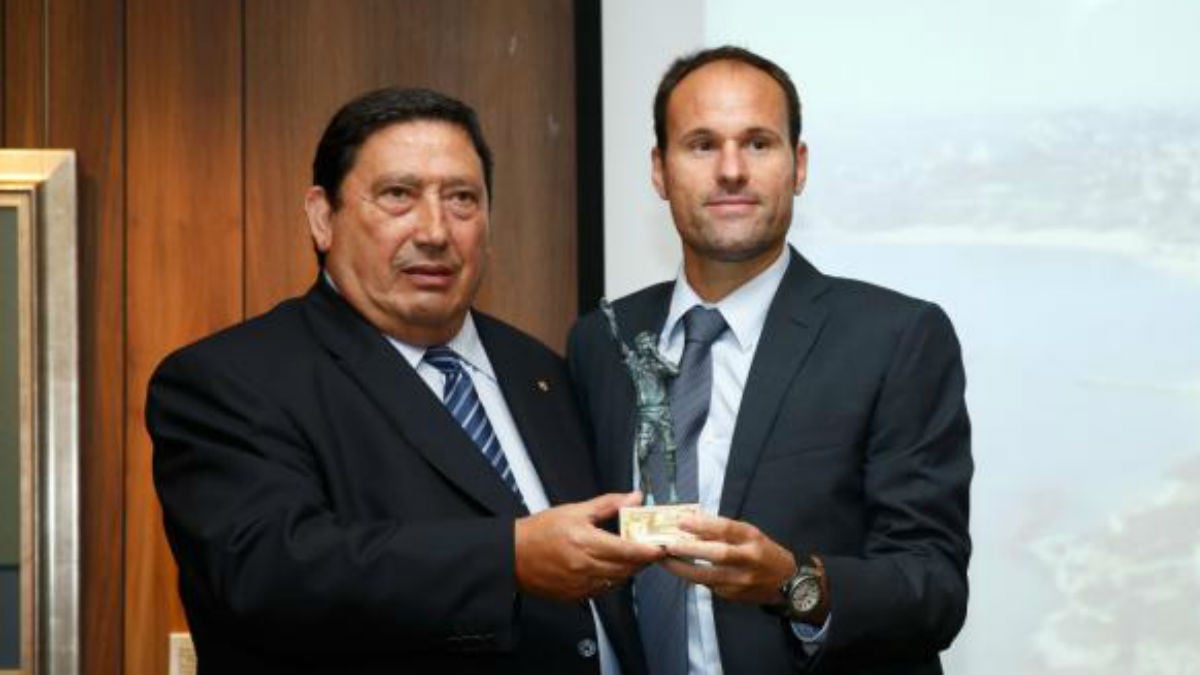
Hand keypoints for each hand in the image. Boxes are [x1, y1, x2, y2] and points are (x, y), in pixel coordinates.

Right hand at [515, 491, 665, 600]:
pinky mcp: (575, 596)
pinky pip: (604, 590)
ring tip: (632, 557)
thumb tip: (632, 497)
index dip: (648, 551)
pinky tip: (611, 568)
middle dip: (642, 560)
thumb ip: (608, 504)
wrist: (513, 555)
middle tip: (651, 549)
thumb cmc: (539, 532)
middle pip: (626, 568)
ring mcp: (581, 585)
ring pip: (617, 580)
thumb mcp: (575, 510)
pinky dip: (613, 579)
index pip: (627, 550)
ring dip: (629, 570)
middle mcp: (585, 567)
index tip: (661, 547)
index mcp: (586, 543)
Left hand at [661, 514, 794, 604]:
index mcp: (753, 539)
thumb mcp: (749, 533)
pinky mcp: (732, 595)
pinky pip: (707, 584)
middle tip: (667, 544)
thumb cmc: (763, 552)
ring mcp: (740, 580)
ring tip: (664, 560)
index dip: (703, 525)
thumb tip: (692, 520)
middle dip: (690, 549)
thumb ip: (722, 529)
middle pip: (718, 554)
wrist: (785, 583)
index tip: (681, 520)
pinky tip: (678, 569)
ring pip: (707, 575)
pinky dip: (691, 576)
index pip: (727, 529)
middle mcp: (749, 560)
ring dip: (682, 568)